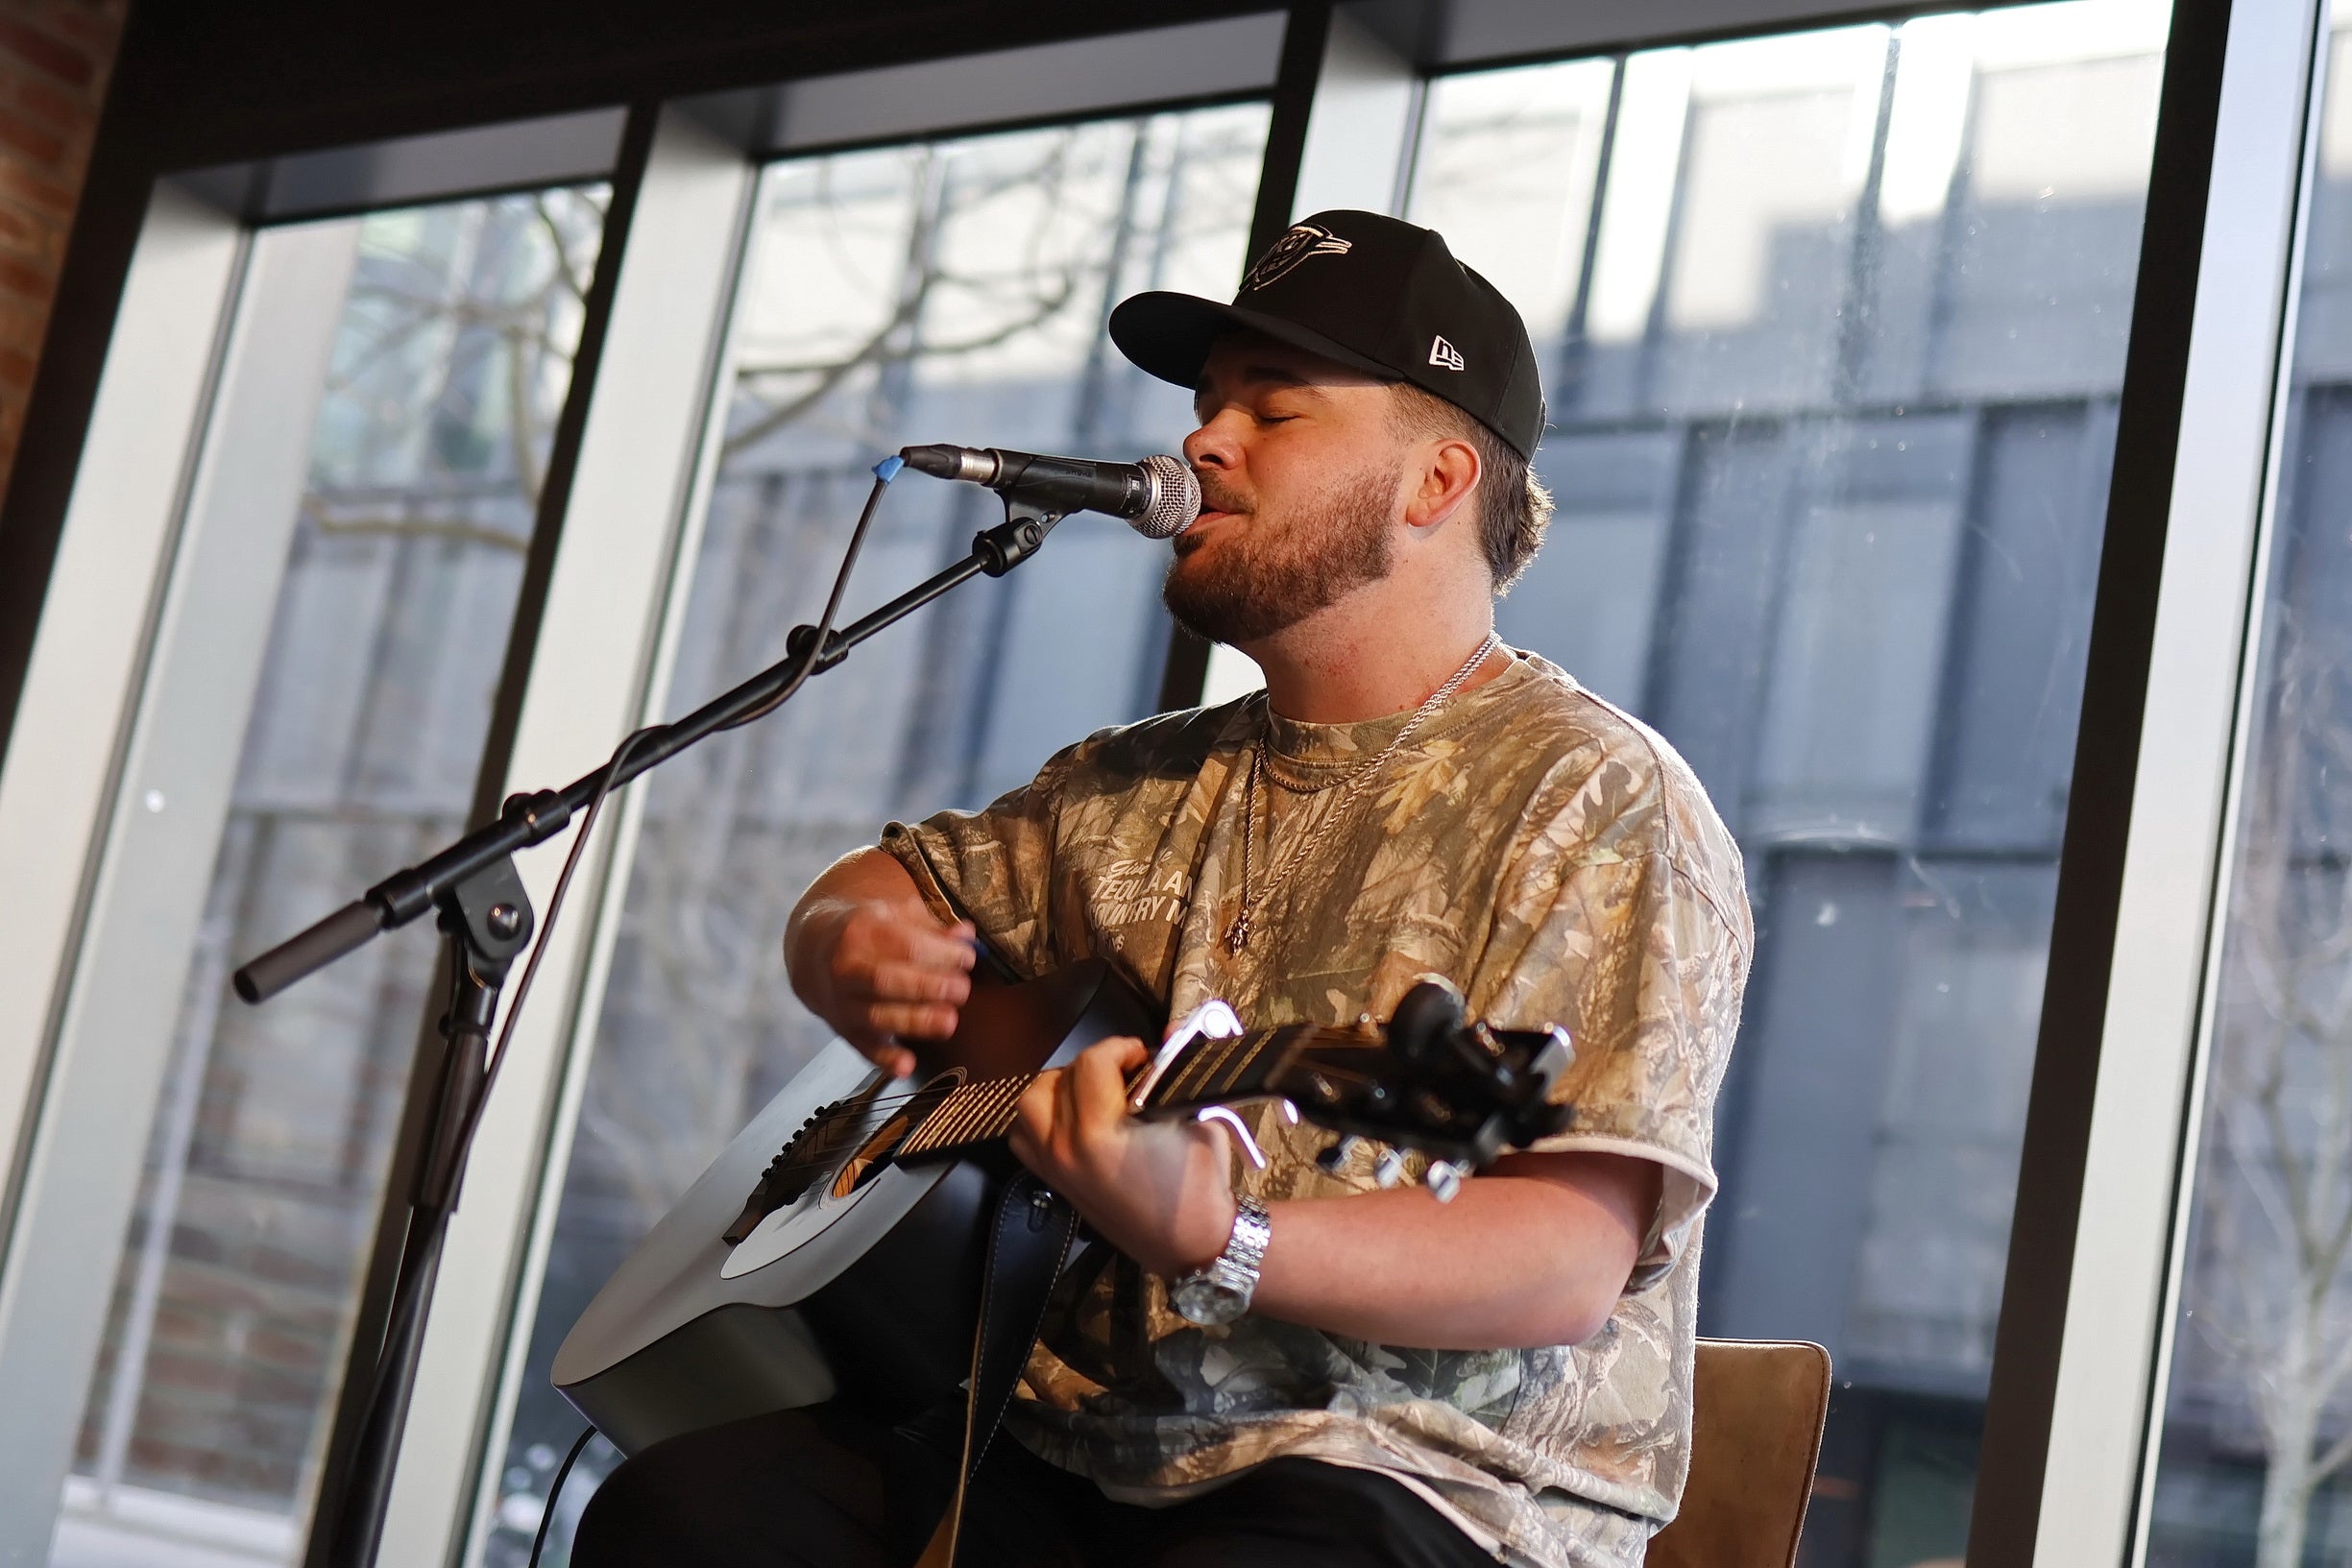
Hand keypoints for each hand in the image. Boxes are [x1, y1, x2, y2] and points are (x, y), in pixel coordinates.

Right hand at [792, 893, 974, 1077]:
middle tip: (961, 990)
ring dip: (916, 1021)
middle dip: (930, 987)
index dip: (942, 953)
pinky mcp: (844, 1030)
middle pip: (888, 981)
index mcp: (861, 932)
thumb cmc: (866, 931)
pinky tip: (907, 1065)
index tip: (967, 958)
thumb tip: (967, 935)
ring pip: (877, 1016)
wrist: (813, 952)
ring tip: (949, 1021)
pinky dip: (885, 1059)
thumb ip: (931, 926)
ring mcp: (842, 1002)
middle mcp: (846, 968)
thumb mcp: (893, 915)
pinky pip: (863, 1048)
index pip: (906, 945)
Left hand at [1009, 1036, 1239, 1278]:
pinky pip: (1026, 1140)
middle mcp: (1066, 1150)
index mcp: (1099, 1133)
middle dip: (1090, 1065)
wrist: (1194, 1244)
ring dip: (1058, 1090)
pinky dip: (1042, 1122)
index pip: (1091, 1063)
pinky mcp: (1055, 1184)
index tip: (1143, 1056)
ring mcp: (1055, 1170)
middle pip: (1055, 1079)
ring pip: (1028, 1107)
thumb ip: (1176, 1072)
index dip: (1120, 1048)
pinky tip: (1075, 1120)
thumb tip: (1169, 1033)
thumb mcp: (1198, 1117)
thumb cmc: (1200, 1184)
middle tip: (1123, 1073)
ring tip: (1094, 1092)